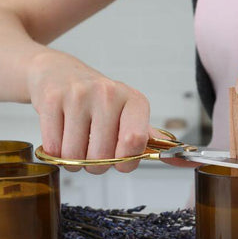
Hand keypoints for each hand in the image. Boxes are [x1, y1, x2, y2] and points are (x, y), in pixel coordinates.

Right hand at [27, 50, 149, 173]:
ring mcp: (79, 95)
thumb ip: (148, 138)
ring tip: (76, 145)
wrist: (57, 72)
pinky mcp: (52, 100)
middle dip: (95, 166)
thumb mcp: (127, 113)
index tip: (120, 162)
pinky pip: (53, 148)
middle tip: (92, 152)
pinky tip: (60, 137)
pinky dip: (55, 153)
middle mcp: (108, 94)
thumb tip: (185, 159)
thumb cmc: (97, 100)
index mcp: (133, 100)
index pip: (135, 141)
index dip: (126, 162)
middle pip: (102, 156)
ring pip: (75, 156)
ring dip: (73, 162)